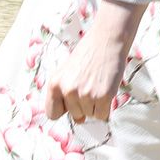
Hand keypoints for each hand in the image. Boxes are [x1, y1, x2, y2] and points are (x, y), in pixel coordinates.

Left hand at [44, 0, 143, 123]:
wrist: (107, 40)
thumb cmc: (88, 54)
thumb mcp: (67, 71)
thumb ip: (65, 93)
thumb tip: (78, 119)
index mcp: (55, 84)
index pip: (52, 114)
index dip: (64, 110)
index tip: (71, 104)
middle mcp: (68, 90)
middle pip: (76, 116)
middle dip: (84, 106)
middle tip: (90, 86)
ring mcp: (85, 94)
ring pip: (90, 115)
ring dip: (96, 105)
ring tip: (98, 85)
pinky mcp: (103, 96)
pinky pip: (103, 115)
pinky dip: (106, 107)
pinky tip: (106, 90)